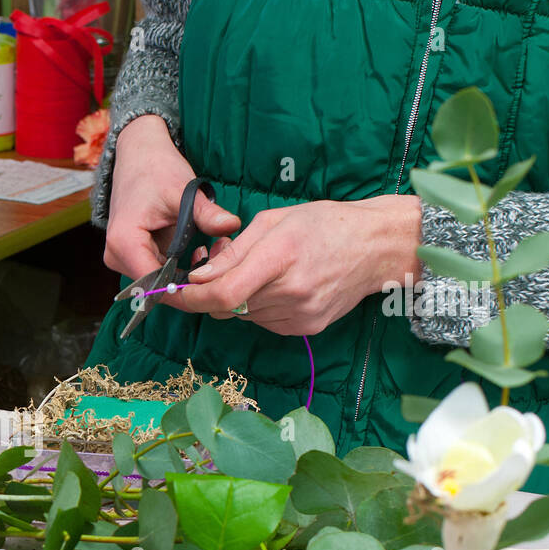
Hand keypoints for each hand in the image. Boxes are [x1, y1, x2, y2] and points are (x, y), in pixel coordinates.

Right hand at [104, 115, 240, 311]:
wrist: (139, 157)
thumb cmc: (157, 170)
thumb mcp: (184, 190)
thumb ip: (206, 213)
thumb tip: (232, 225)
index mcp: (124, 241)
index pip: (154, 283)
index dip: (185, 288)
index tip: (216, 284)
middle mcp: (116, 256)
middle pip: (156, 286)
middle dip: (189, 282)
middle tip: (219, 261)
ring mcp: (120, 259)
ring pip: (157, 283)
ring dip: (186, 276)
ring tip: (211, 252)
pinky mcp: (129, 258)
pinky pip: (156, 274)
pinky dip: (179, 269)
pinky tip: (199, 253)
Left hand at [170, 196, 423, 334]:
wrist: (377, 248)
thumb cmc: (324, 224)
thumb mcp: (274, 221)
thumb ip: (234, 251)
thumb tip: (198, 277)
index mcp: (281, 256)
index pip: (221, 292)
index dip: (190, 297)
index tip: (171, 291)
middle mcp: (290, 291)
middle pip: (227, 306)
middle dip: (209, 293)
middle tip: (212, 271)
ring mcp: (300, 315)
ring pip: (242, 316)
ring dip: (235, 299)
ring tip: (257, 272)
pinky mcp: (306, 328)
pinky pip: (263, 322)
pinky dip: (257, 307)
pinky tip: (276, 286)